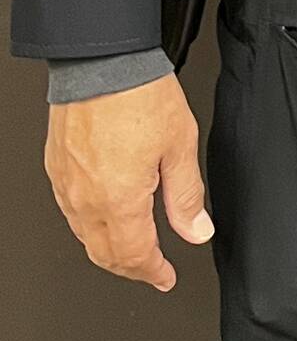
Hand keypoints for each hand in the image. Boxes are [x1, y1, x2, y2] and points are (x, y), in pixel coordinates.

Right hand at [46, 74, 213, 291]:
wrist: (102, 63)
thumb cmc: (140, 96)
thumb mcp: (180, 146)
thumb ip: (186, 195)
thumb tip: (196, 230)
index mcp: (118, 199)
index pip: (134, 255)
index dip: (152, 272)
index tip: (165, 277)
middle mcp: (86, 198)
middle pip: (104, 253)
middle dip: (130, 268)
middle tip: (151, 271)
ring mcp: (66, 184)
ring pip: (84, 235)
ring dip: (108, 250)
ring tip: (132, 250)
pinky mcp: (56, 168)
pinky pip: (70, 211)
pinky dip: (90, 226)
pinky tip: (105, 218)